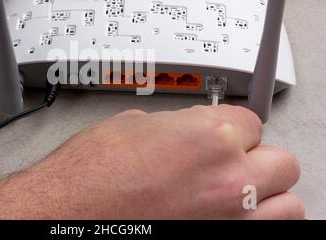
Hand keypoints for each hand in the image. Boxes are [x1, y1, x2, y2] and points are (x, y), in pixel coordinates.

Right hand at [0, 105, 302, 219]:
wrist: (63, 212)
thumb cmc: (88, 174)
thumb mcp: (133, 126)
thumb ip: (177, 126)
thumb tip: (189, 130)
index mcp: (207, 136)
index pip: (252, 122)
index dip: (233, 128)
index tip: (223, 136)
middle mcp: (225, 179)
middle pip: (279, 162)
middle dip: (255, 158)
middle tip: (232, 162)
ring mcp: (227, 218)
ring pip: (286, 204)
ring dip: (266, 196)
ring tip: (240, 193)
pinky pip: (267, 231)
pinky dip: (256, 222)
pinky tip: (230, 215)